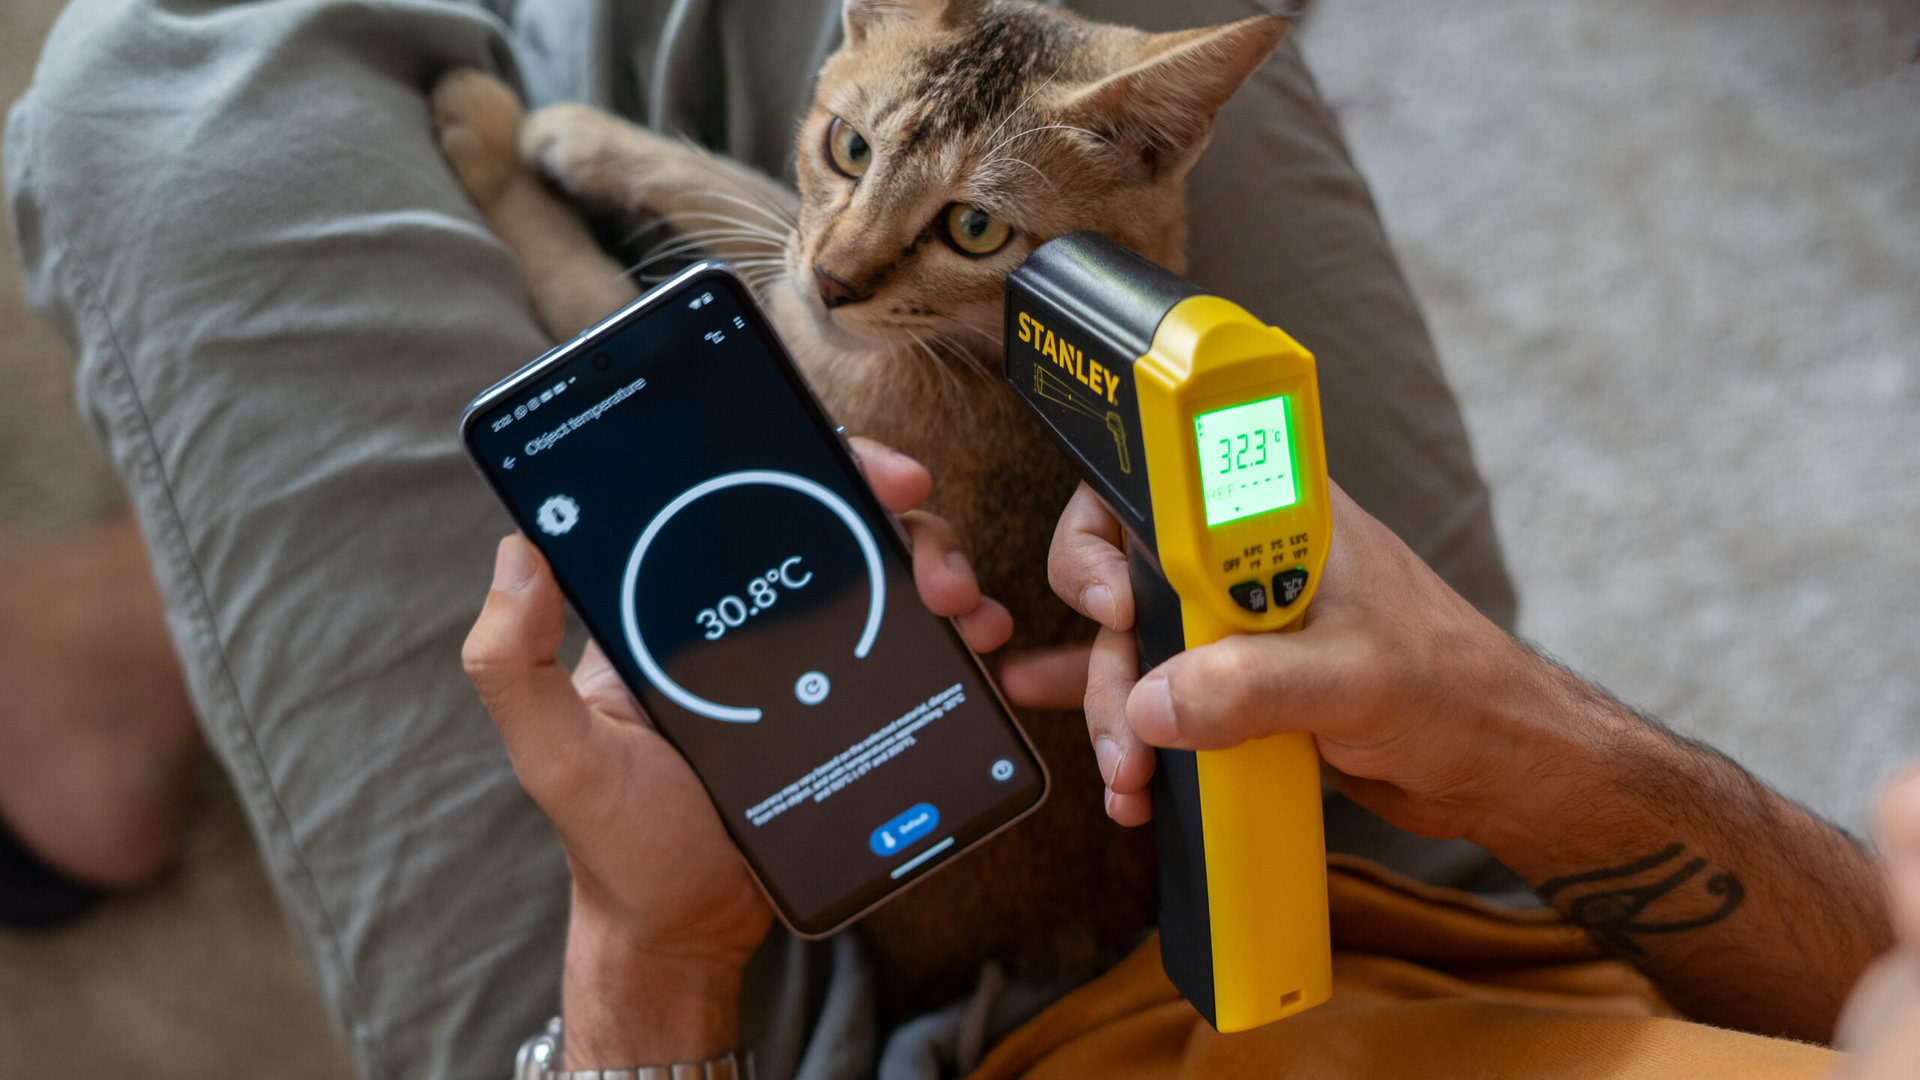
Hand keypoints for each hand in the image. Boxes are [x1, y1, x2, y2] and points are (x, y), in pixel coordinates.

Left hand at [461, 437, 1012, 1063]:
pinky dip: (953, 628)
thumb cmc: (621, 848)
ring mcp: (804, 657)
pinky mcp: (850, 700)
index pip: (733, 498)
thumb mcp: (557, 759)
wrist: (698, 932)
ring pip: (879, 571)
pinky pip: (908, 644)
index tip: (857, 465)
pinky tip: (978, 639)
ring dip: (934, 561)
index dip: (799, 459)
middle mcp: (742, 615)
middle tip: (918, 524)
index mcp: (671, 608)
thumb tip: (520, 551)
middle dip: (889, 507)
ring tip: (959, 601)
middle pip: (826, 519)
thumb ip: (516, 665)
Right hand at [1044, 479, 1608, 843]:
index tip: (1116, 604)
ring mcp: (1241, 623)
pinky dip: (1137, 733)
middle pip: (1128, 580)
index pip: (1159, 485)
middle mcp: (1246, 559)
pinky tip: (1121, 775)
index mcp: (1277, 515)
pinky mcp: (1242, 682)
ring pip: (1140, 650)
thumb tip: (1155, 706)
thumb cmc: (1458, 691)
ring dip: (1122, 717)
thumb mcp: (1353, 682)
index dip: (1110, 536)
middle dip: (1115, 662)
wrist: (1500, 765)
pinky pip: (1165, 697)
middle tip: (1128, 733)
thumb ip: (1252, 687)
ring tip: (1131, 782)